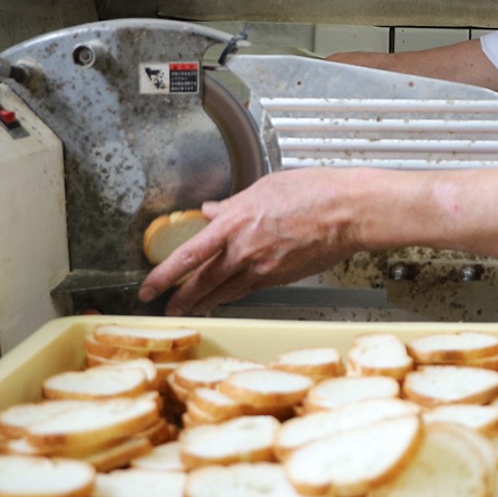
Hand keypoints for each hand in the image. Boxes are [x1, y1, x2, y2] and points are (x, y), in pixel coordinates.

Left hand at [137, 167, 367, 316]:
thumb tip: (211, 210)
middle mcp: (243, 249)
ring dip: (203, 302)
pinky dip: (232, 295)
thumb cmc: (313, 192)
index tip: (149, 287)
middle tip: (164, 308)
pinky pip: (247, 290)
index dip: (163, 275)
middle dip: (179, 299)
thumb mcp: (263, 188)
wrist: (348, 211)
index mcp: (234, 222)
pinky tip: (225, 298)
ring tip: (189, 308)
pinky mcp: (279, 278)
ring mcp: (262, 267)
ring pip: (223, 292)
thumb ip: (233, 203)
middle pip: (200, 282)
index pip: (187, 256)